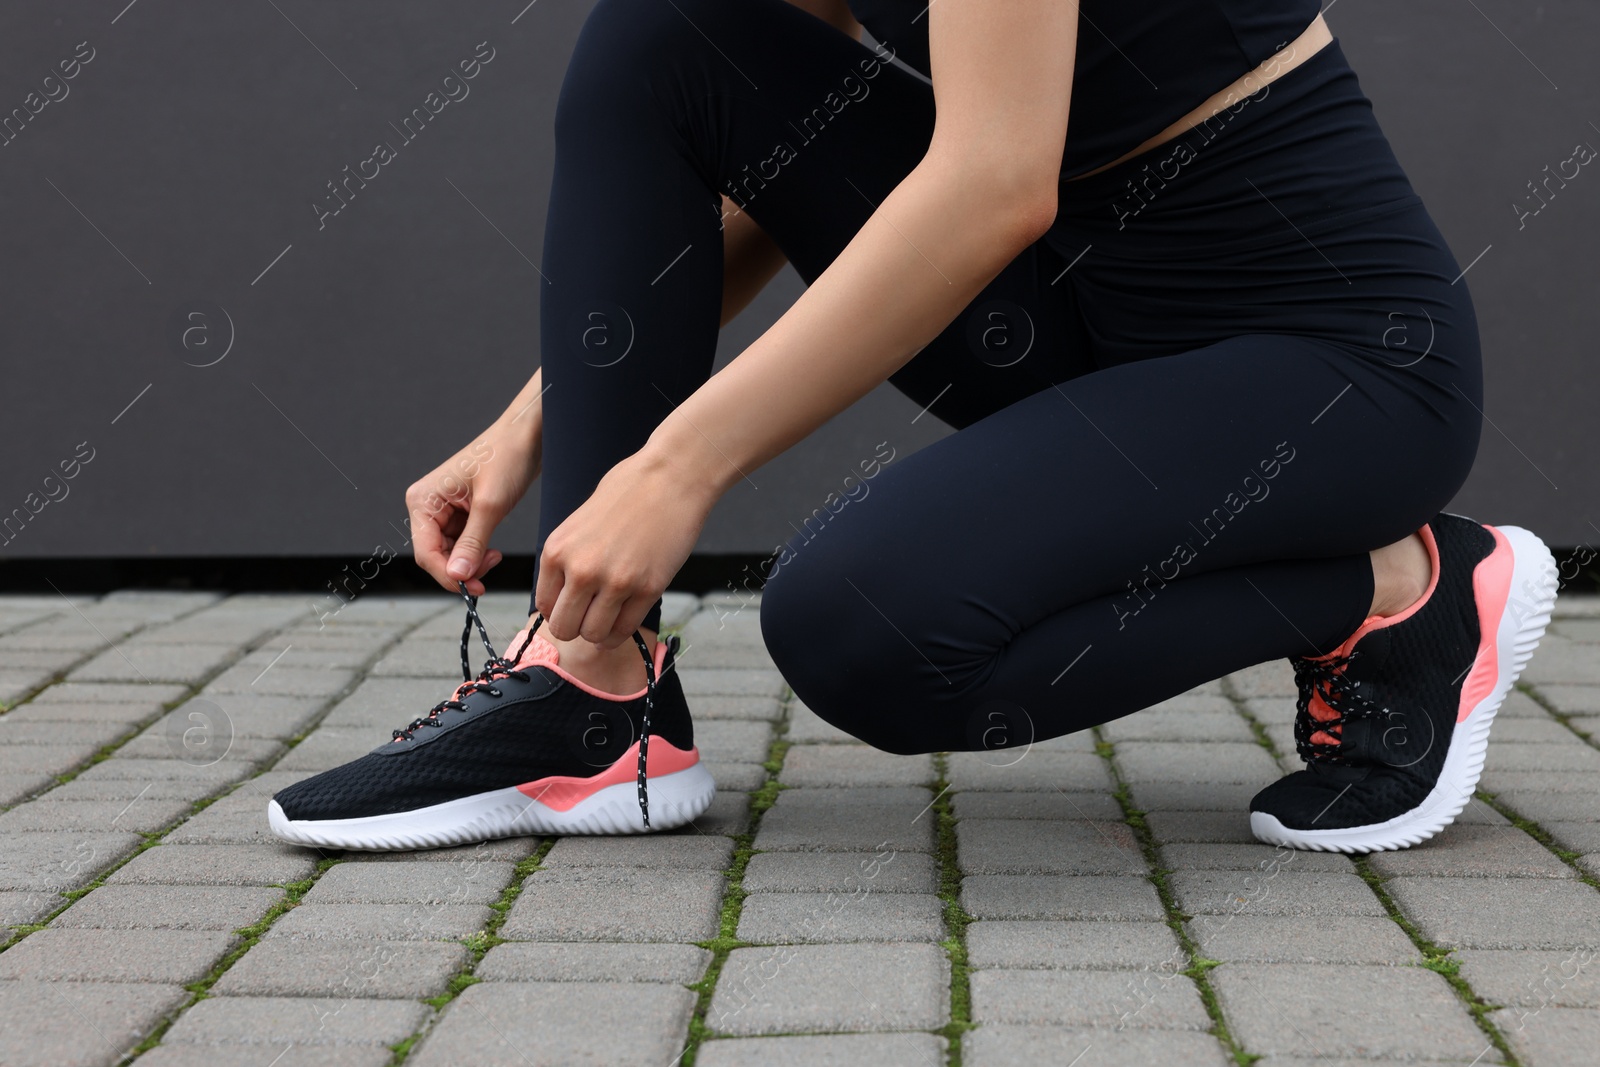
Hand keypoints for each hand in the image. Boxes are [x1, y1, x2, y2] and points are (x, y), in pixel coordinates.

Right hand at [406, 417, 541, 596]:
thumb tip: (458, 576)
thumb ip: (472, 543)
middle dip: (461, 570)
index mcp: (423, 500)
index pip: (425, 552)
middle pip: (435, 556)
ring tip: (496, 557)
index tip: (474, 589)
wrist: (526, 436)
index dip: (448, 576)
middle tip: (488, 576)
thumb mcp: (490, 506)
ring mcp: (442, 510)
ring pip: (449, 554)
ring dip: (471, 563)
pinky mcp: (460, 514)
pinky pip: (461, 545)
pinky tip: (493, 551)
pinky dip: (476, 554)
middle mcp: (427, 505)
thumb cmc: (506, 458)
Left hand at [535, 446, 714, 649]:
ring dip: (601, 632)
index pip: (545, 606)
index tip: (574, 606)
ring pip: (594, 635)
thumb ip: (568, 559)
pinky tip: (625, 618)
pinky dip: (622, 631)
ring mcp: (615, 582)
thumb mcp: (578, 523)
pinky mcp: (647, 588)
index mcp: (557, 551)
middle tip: (591, 617)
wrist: (670, 477)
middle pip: (564, 628)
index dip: (560, 610)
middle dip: (576, 628)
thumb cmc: (627, 492)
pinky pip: (625, 629)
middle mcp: (581, 570)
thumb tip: (565, 595)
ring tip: (610, 617)